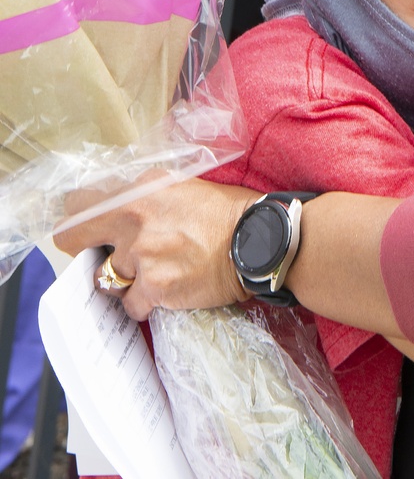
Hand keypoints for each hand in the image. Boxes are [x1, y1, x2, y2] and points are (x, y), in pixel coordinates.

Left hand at [56, 178, 256, 320]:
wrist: (259, 240)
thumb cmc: (228, 212)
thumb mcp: (183, 187)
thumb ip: (146, 197)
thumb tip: (117, 211)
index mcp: (140, 189)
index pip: (79, 204)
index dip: (80, 221)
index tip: (87, 230)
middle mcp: (134, 218)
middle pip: (73, 239)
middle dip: (84, 251)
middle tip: (104, 257)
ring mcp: (142, 254)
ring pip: (108, 278)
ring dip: (126, 280)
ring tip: (156, 273)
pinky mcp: (155, 287)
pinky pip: (133, 305)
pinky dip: (147, 303)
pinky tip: (169, 291)